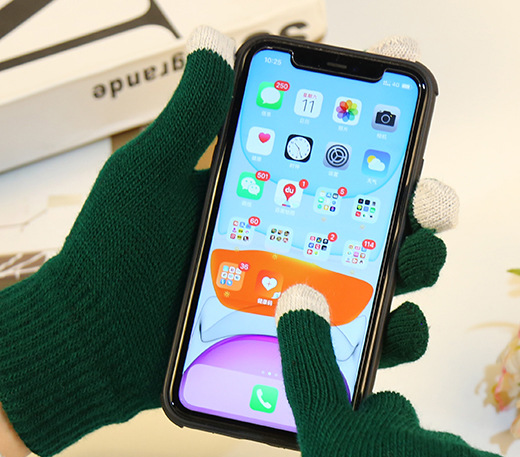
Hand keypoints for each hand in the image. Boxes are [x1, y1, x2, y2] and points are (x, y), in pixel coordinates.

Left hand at [0, 28, 451, 456]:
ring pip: (384, 286)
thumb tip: (214, 41)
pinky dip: (387, 343)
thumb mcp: (148, 177)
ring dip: (417, 272)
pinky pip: (354, 350)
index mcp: (267, 199)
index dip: (381, 130)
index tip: (412, 99)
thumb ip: (191, 118)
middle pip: (380, 224)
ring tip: (415, 265)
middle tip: (427, 207)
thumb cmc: (113, 260)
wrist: (91, 345)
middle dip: (420, 209)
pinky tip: (395, 328)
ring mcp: (297, 301)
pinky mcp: (294, 351)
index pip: (337, 160)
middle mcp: (292, 248)